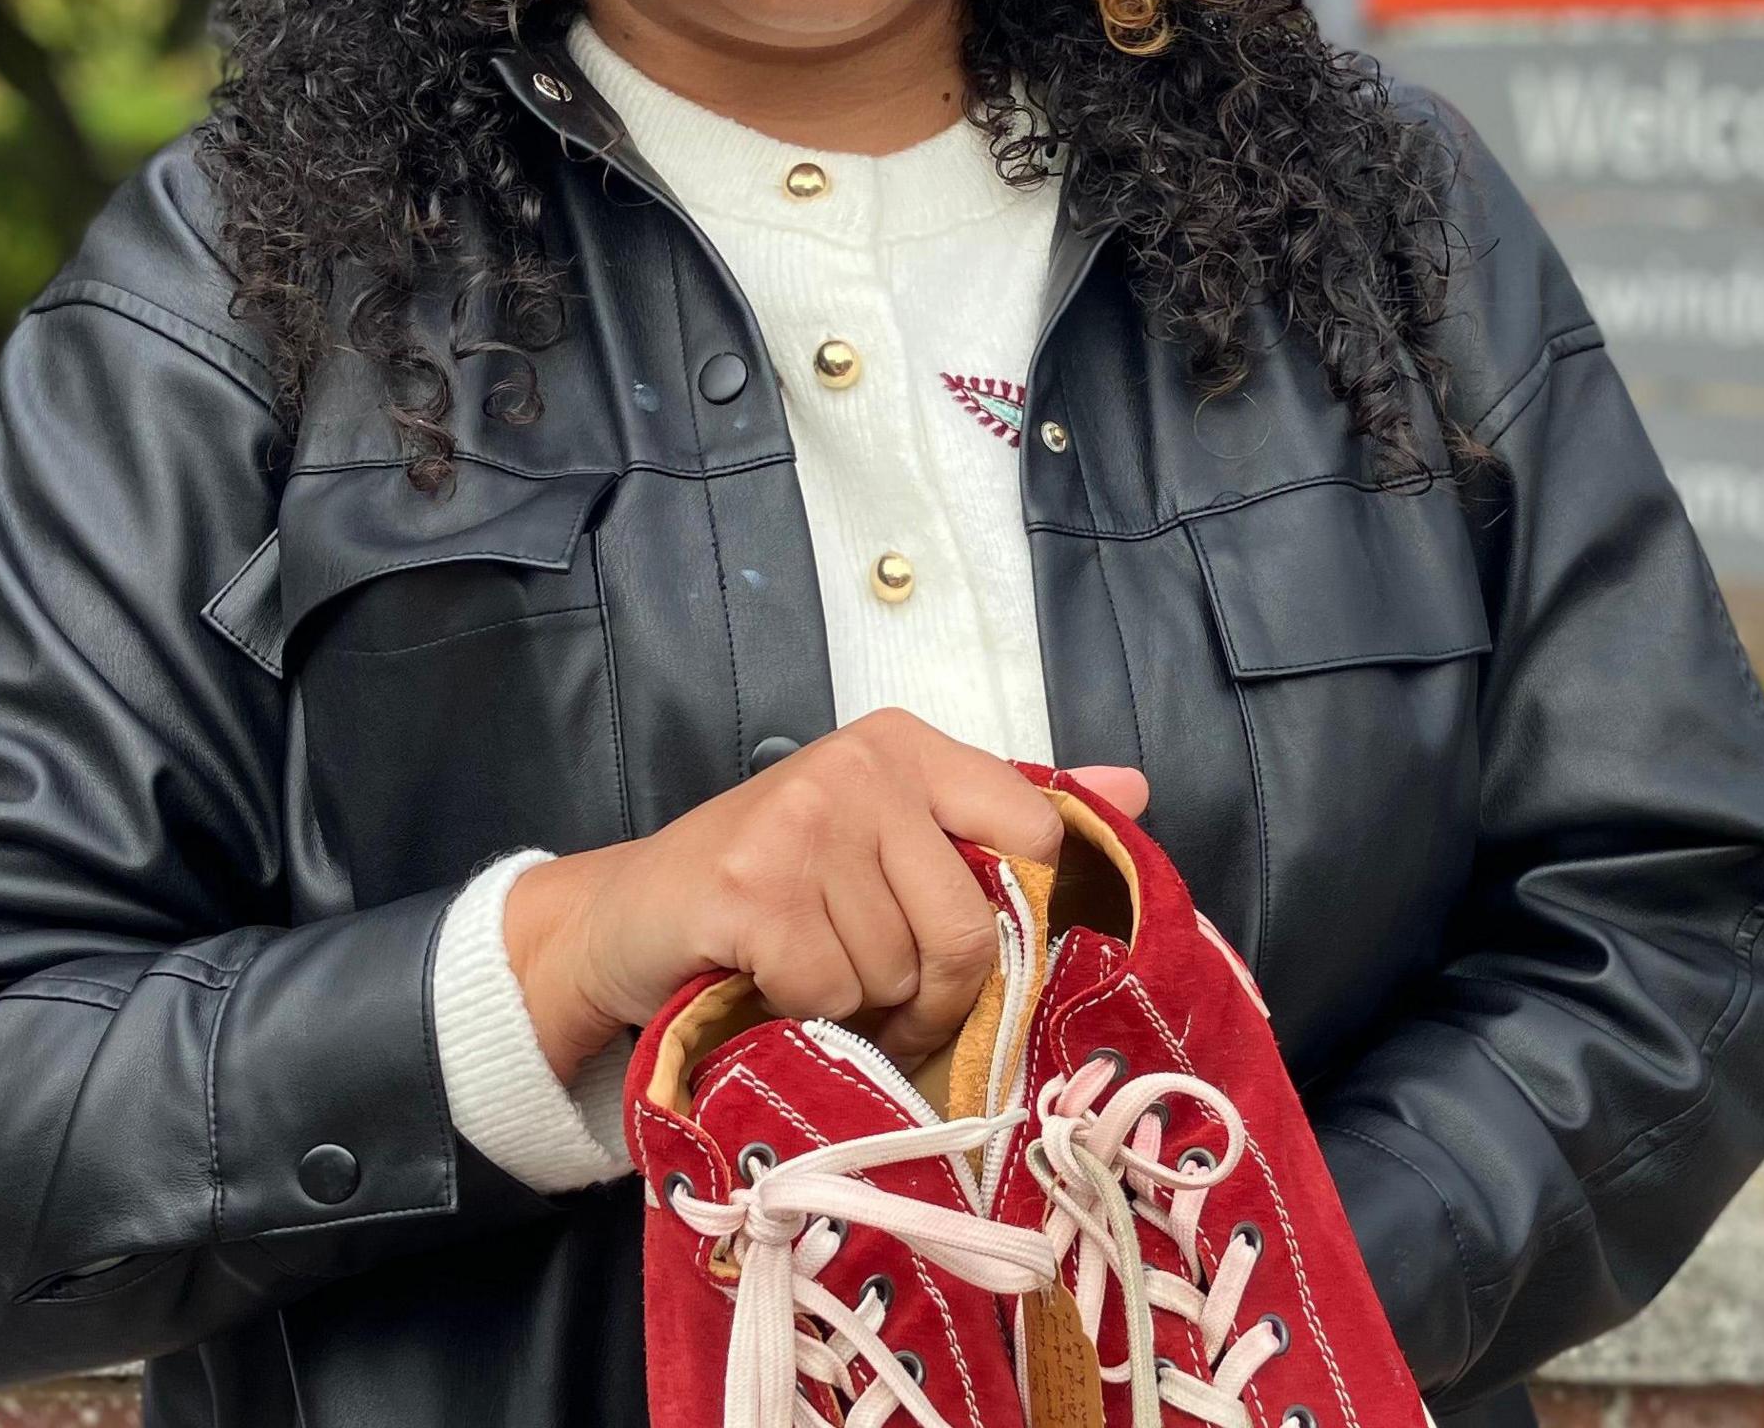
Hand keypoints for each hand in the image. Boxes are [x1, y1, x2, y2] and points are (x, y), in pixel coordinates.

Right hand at [499, 712, 1149, 1078]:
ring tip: (816, 983)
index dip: (1013, 920)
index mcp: (908, 745)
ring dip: (864, 1009)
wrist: (628, 923)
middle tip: (880, 1000)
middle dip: (932, 997)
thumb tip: (1136, 786)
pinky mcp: (752, 889)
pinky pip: (834, 994)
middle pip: (968, 929)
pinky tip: (772, 989)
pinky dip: (809, 1018)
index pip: (1033, 833)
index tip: (961, 949)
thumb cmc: (773, 889)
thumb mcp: (893, 836)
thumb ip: (1007, 815)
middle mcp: (861, 765)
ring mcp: (803, 821)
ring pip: (899, 971)